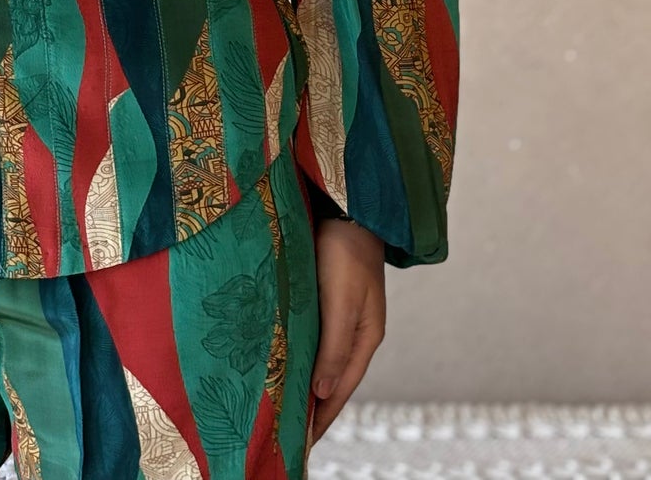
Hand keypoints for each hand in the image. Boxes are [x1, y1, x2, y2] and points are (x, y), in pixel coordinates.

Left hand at [308, 219, 385, 444]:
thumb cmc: (345, 250)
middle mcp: (357, 331)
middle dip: (315, 408)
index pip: (340, 389)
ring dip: (306, 383)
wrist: (347, 205)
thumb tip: (322, 392)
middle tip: (289, 435)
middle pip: (333, 379)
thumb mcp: (340, 301)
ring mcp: (343, 315)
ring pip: (323, 360)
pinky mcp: (327, 298)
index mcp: (366, 337)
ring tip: (284, 407)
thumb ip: (333, 346)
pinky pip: (314, 339)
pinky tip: (287, 362)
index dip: (323, 418)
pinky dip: (302, 357)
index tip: (302, 445)